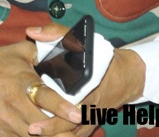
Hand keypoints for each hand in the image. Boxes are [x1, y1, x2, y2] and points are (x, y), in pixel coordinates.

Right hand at [0, 27, 80, 136]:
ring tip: (63, 135)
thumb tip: (61, 50)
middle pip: (44, 126)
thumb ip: (41, 52)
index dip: (63, 107)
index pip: (46, 98)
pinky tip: (39, 136)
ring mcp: (6, 123)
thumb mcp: (17, 52)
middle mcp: (15, 105)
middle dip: (62, 129)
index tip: (78, 114)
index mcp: (22, 83)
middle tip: (75, 128)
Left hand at [28, 42, 144, 136]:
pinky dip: (65, 136)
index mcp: (87, 83)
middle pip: (70, 121)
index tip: (39, 106)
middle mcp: (90, 103)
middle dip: (51, 127)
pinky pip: (78, 134)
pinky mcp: (92, 122)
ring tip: (37, 134)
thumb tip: (32, 32)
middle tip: (32, 129)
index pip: (69, 98)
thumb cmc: (102, 56)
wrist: (126, 75)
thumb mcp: (82, 40)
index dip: (54, 106)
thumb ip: (56, 34)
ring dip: (56, 134)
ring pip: (73, 131)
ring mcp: (91, 116)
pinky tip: (50, 136)